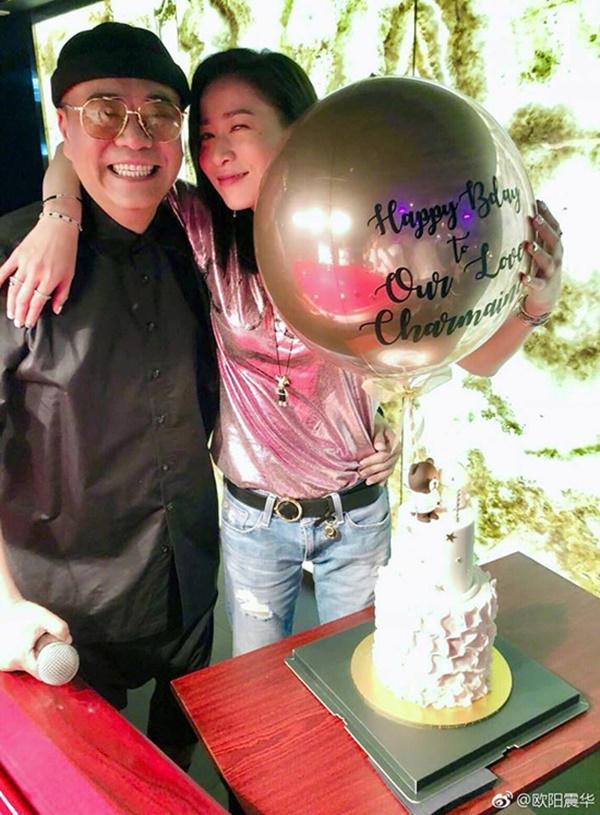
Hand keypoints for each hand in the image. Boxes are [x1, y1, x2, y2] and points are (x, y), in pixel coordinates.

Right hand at [0, 216, 77, 328]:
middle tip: (18, 323)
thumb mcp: (70, 275)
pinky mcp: (17, 255)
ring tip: (11, 313)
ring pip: (13, 288)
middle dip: (20, 313)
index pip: (38, 303)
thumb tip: (56, 310)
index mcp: (50, 279)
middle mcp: (35, 273)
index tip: (29, 324)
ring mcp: (24, 264)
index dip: (32, 316)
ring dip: (11, 303)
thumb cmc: (66, 251)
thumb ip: (62, 294)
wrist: (58, 228)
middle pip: (23, 299)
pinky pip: (4, 270)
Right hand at [0, 599, 70, 677]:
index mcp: (21, 657)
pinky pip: (15, 664)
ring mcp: (2, 664)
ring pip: (23, 667)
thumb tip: (68, 641)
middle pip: (33, 670)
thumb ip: (59, 627)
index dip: (53, 670)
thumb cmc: (23, 612)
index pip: (41, 674)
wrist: (2, 608)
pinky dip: (21, 657)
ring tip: (31, 642)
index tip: (60, 663)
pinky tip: (23, 645)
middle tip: (45, 645)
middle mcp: (9, 664)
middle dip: (42, 661)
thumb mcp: (44, 616)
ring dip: (31, 658)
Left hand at [358, 414, 399, 484]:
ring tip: (367, 480)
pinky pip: (388, 472)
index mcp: (394, 443)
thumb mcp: (377, 427)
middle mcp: (397, 452)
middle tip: (360, 473)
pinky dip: (383, 479)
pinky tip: (378, 484)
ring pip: (388, 471)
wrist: (378, 424)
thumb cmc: (376, 424)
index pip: (384, 455)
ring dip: (377, 477)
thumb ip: (379, 437)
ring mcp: (395, 458)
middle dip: (372, 470)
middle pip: (385, 464)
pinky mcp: (391, 462)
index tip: (361, 462)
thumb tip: (380, 447)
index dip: (372, 460)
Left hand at [522, 200, 562, 315]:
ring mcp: (549, 272)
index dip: (548, 215)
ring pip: (546, 261)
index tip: (538, 202)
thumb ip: (537, 234)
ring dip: (538, 253)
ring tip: (528, 245)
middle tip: (534, 218)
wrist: (547, 295)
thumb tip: (527, 211)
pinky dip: (530, 280)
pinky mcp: (542, 287)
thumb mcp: (542, 250)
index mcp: (555, 246)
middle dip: (544, 229)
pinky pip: (536, 284)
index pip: (555, 228)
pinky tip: (522, 277)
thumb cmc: (541, 267)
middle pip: (553, 241)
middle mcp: (555, 257)